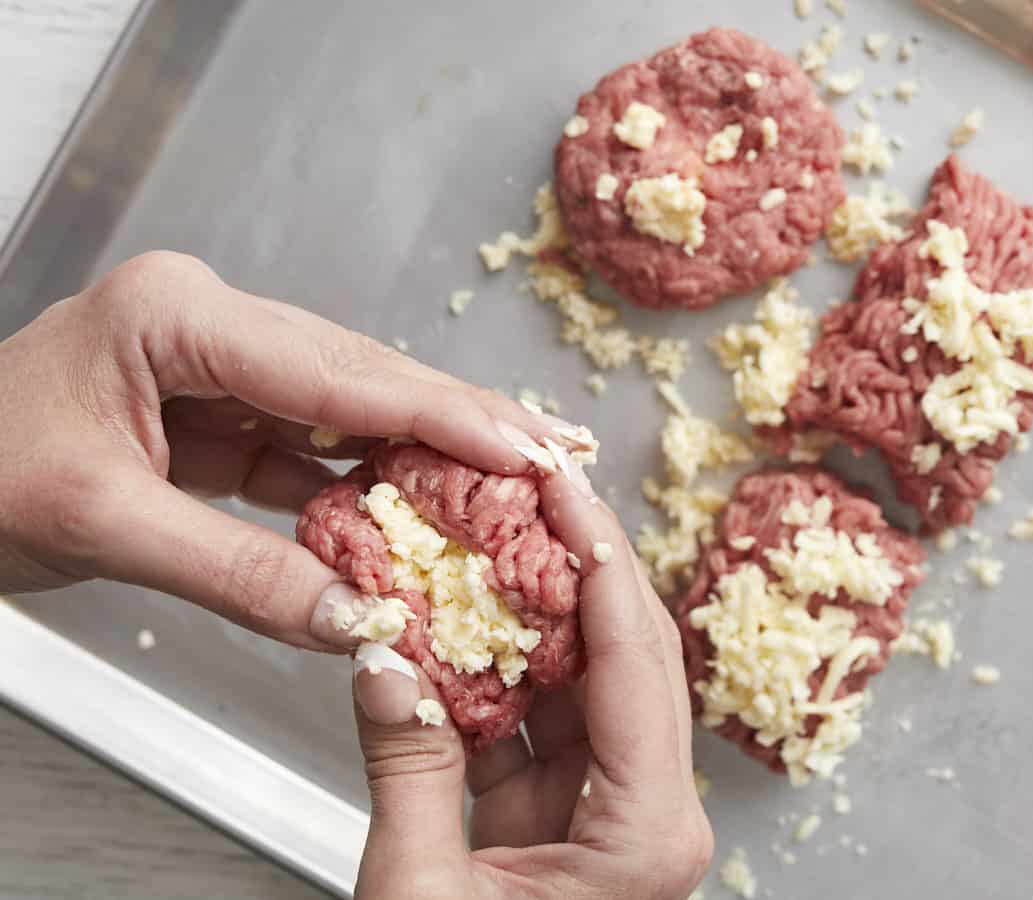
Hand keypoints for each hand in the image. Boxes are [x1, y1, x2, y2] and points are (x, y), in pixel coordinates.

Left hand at [0, 251, 565, 649]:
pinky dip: (367, 485)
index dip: (441, 410)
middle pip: (362, 375)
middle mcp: (211, 323)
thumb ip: (237, 573)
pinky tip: (423, 508)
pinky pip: (313, 449)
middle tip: (551, 454)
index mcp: (178, 314)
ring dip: (426, 452)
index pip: (337, 367)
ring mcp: (220, 365)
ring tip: (512, 479)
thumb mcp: (101, 524)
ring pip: (349, 409)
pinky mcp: (222, 414)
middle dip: (459, 420)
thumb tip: (356, 617)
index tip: (524, 446)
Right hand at [350, 469, 712, 898]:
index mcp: (645, 835)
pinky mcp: (572, 807)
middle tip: (537, 488)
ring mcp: (614, 806)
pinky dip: (510, 663)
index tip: (570, 493)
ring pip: (589, 674)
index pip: (635, 665)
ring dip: (542, 605)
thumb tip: (384, 655)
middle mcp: (649, 811)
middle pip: (629, 653)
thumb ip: (406, 766)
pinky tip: (471, 613)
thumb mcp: (420, 894)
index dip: (601, 566)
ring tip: (498, 532)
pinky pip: (548, 713)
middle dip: (582, 564)